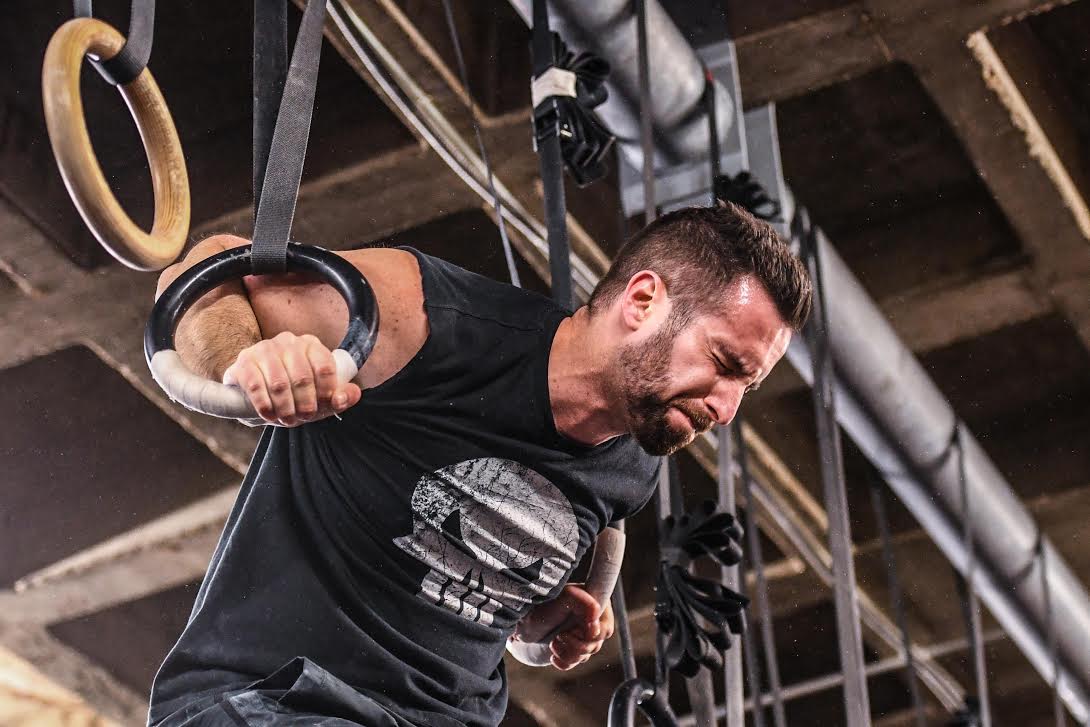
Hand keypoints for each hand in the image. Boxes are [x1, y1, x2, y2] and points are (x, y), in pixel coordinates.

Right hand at [222, 331, 361, 425]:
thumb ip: (340, 397)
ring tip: (286, 419)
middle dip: (305, 404)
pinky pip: (256, 385)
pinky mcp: (244, 361)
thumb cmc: (294, 394)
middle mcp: (288, 341)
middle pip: (302, 377)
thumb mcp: (320, 398)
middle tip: (303, 419)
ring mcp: (264, 349)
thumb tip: (350, 396)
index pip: (325, 367)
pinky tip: (269, 414)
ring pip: (279, 383)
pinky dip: (265, 405)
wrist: (256, 393)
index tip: (322, 408)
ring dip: (285, 408)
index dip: (326, 393)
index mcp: (311, 345)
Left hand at [519, 584, 614, 670]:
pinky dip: (564, 661)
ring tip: (554, 642)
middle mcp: (591, 619)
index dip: (592, 634)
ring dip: (568, 652)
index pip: (606, 628)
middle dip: (577, 645)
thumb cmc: (542, 605)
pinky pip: (575, 663)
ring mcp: (582, 634)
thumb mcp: (563, 597)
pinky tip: (554, 655)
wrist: (522, 622)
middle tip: (561, 635)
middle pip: (596, 644)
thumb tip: (597, 613)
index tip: (575, 631)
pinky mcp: (572, 647)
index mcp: (594, 604)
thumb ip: (583, 601)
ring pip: (585, 655)